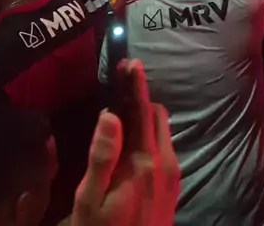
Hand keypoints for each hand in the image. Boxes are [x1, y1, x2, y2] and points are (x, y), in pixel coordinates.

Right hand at [71, 59, 179, 225]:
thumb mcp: (90, 202)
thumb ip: (102, 156)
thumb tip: (109, 113)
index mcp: (143, 163)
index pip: (142, 110)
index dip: (135, 84)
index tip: (130, 61)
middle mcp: (165, 164)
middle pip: (156, 114)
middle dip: (140, 97)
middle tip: (118, 86)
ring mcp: (172, 176)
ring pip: (162, 130)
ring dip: (145, 116)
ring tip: (121, 111)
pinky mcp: (173, 188)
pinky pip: (164, 147)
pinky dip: (149, 134)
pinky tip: (131, 142)